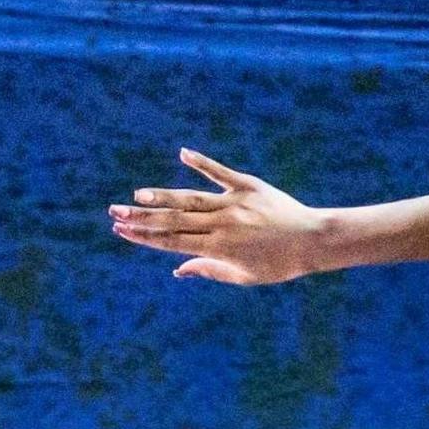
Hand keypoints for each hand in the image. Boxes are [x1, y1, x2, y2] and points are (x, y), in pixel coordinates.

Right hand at [106, 147, 327, 284]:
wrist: (315, 240)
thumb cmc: (280, 264)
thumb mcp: (244, 275)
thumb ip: (209, 270)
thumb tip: (177, 270)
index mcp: (219, 248)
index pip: (172, 242)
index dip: (144, 237)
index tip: (121, 232)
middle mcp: (222, 225)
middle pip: (174, 221)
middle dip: (141, 218)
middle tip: (114, 212)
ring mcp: (235, 203)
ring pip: (191, 198)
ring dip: (161, 196)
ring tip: (136, 195)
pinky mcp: (250, 186)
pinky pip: (222, 172)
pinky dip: (202, 162)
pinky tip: (183, 153)